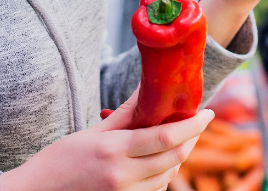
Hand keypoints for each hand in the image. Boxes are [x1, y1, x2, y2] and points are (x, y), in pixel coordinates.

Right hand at [0, 91, 213, 190]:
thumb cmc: (60, 160)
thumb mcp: (93, 132)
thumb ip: (126, 114)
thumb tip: (147, 89)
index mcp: (114, 151)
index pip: (166, 138)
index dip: (193, 125)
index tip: (207, 113)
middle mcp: (122, 176)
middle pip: (174, 158)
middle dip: (192, 139)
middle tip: (199, 123)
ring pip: (168, 177)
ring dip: (178, 158)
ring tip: (177, 139)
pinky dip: (163, 176)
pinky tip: (159, 162)